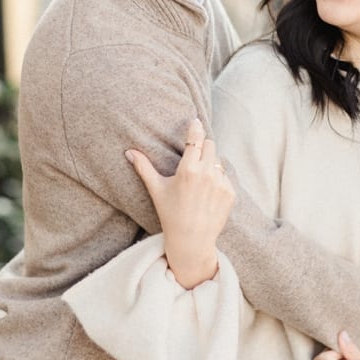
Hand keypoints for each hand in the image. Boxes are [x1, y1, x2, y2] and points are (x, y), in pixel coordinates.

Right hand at [126, 117, 234, 288]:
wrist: (192, 239)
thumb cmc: (170, 213)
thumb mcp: (157, 189)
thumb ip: (144, 168)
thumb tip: (129, 151)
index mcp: (188, 170)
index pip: (195, 139)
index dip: (195, 128)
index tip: (195, 120)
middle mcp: (207, 173)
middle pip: (210, 145)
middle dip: (203, 148)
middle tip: (194, 159)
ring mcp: (221, 183)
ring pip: (218, 161)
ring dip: (211, 165)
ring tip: (199, 184)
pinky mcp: (231, 192)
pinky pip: (225, 177)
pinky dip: (218, 180)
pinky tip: (207, 194)